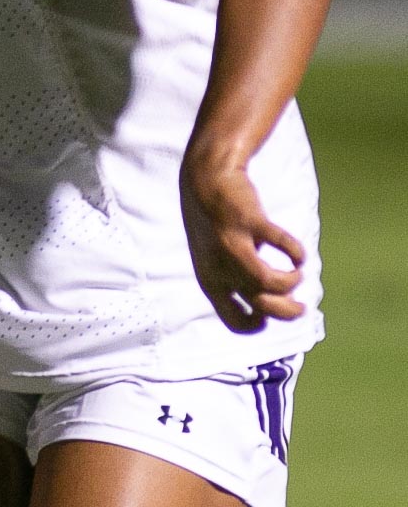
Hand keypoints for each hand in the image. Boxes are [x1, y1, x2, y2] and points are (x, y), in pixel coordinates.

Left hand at [179, 154, 305, 333]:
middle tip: (301, 307)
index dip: (258, 325)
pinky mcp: (249, 220)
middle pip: (260, 304)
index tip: (270, 316)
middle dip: (286, 311)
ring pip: (267, 280)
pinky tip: (298, 254)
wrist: (204, 181)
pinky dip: (295, 251)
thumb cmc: (215, 225)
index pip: (235, 321)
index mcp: (210, 282)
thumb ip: (237, 279)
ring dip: (290, 281)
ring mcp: (232, 244)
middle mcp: (219, 267)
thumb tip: (275, 297)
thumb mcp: (216, 259)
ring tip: (297, 273)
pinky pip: (279, 242)